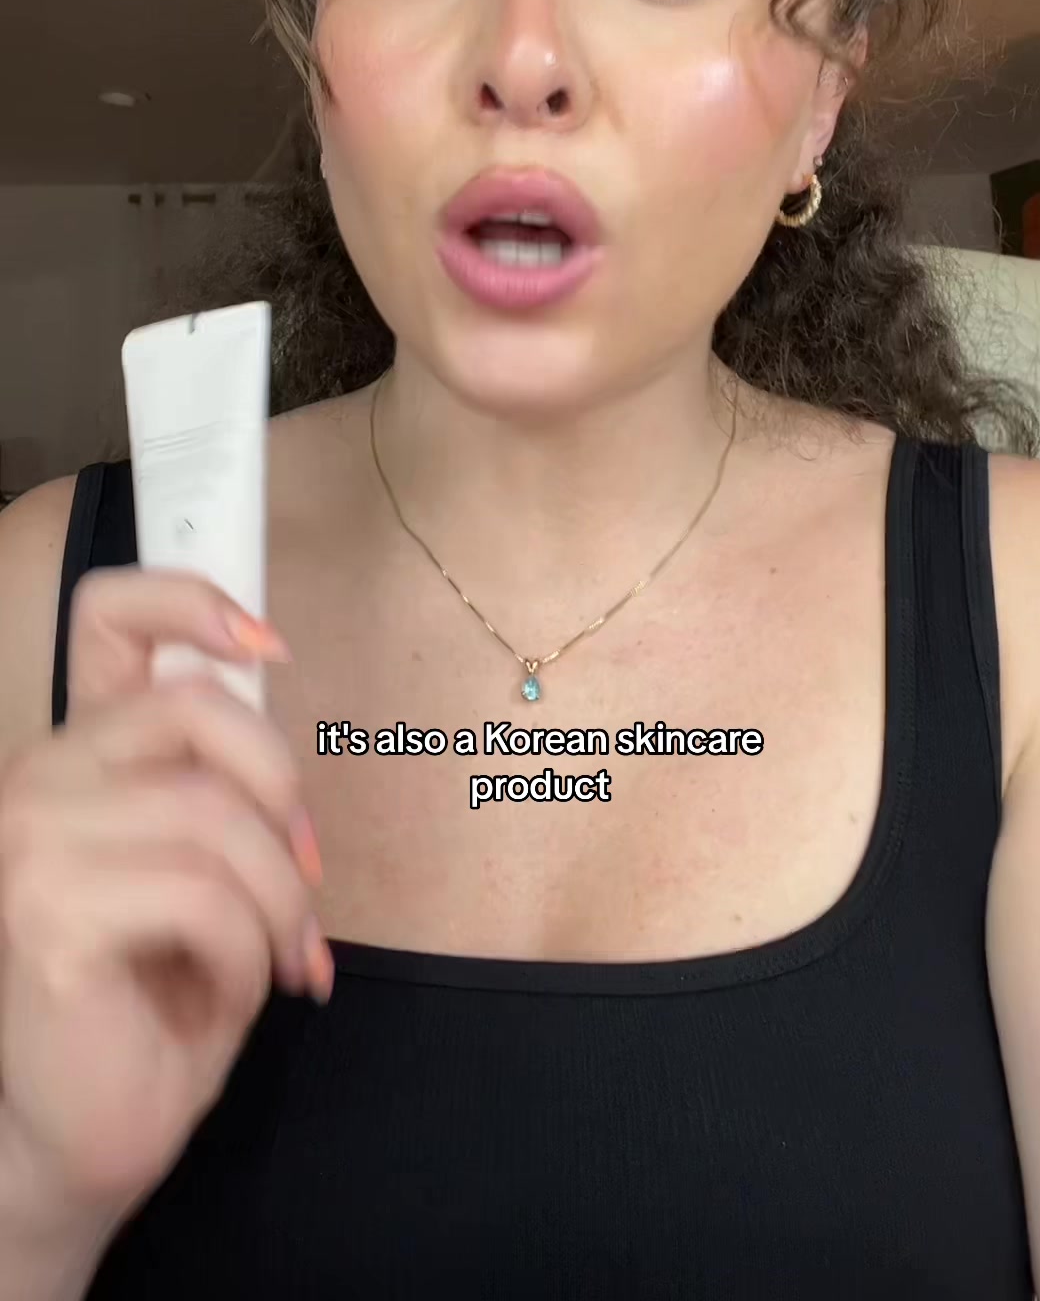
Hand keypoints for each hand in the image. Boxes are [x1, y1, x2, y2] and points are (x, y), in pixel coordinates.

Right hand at [0, 568, 329, 1219]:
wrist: (79, 1138)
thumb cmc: (150, 1003)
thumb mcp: (200, 871)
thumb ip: (220, 791)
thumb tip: (286, 743)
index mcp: (77, 756)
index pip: (110, 615)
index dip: (193, 600)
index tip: (269, 649)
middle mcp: (38, 778)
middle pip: (199, 712)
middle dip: (282, 793)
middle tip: (310, 880)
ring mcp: (30, 840)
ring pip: (216, 818)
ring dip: (280, 901)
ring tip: (286, 961)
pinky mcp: (47, 912)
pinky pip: (204, 897)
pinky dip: (251, 951)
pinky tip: (237, 992)